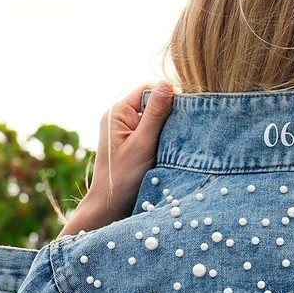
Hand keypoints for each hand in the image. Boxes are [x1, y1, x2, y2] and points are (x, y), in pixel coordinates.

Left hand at [57, 81, 173, 236]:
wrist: (110, 208)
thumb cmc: (123, 178)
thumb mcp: (143, 144)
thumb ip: (155, 114)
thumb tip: (167, 84)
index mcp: (117, 113)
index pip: (148, 90)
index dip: (167, 98)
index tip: (183, 115)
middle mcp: (120, 119)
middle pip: (153, 104)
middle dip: (169, 116)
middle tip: (182, 133)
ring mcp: (126, 133)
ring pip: (156, 121)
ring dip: (168, 131)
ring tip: (176, 146)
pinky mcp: (134, 146)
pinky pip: (154, 136)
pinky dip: (164, 142)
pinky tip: (171, 153)